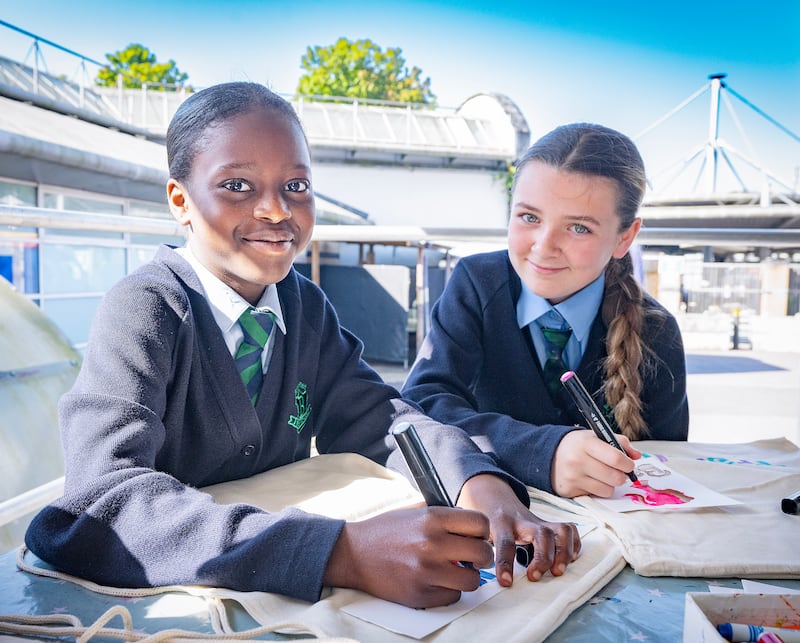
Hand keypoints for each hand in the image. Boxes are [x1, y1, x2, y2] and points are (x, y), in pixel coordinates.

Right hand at [323, 506, 493, 607]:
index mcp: (433, 518)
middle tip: (473, 557)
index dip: (483, 531)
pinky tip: (438, 581)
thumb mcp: (416, 511)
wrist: (354, 553)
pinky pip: (453, 597)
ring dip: (468, 576)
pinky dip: (450, 591)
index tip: (477, 536)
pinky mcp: (420, 594)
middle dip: (482, 556)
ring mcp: (426, 571)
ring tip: (456, 571)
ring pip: (473, 581)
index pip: (481, 524)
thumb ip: (445, 516)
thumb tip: (473, 527)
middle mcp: (432, 543)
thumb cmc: (385, 530)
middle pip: (483, 553)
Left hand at [456, 474, 580, 586]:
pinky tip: (569, 558)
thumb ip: (473, 548)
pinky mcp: (547, 523)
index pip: (505, 542)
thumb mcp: (473, 531)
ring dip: (563, 552)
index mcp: (499, 523)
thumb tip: (470, 574)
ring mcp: (537, 521)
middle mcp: (521, 520)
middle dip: (543, 557)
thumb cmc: (482, 520)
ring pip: (559, 530)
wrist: (490, 495)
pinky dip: (574, 544)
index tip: (506, 583)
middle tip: (536, 577)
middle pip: (541, 534)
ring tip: (558, 571)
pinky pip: (568, 528)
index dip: (505, 563)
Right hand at [551, 429, 641, 497]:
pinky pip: (596, 496)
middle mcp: (577, 461)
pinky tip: (590, 481)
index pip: (615, 458)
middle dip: (621, 476)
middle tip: (617, 471)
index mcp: (585, 443)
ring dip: (610, 484)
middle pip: (615, 477)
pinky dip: (598, 490)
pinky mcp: (569, 491)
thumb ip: (619, 442)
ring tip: (602, 476)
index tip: (628, 464)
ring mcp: (573, 477)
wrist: (549, 455)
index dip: (627, 463)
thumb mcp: (595, 437)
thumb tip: (637, 456)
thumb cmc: (577, 446)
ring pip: (608, 490)